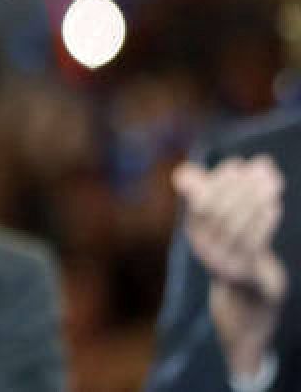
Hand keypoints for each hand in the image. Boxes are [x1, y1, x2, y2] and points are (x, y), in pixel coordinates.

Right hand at [173, 156, 288, 373]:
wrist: (251, 296)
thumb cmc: (237, 248)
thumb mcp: (219, 223)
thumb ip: (202, 195)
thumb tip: (183, 172)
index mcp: (195, 232)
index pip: (201, 201)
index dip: (217, 180)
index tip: (237, 163)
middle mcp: (202, 248)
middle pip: (218, 211)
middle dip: (241, 185)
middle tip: (262, 167)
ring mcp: (221, 263)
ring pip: (236, 226)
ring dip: (256, 200)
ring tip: (273, 183)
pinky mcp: (242, 275)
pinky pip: (252, 244)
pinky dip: (264, 222)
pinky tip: (275, 206)